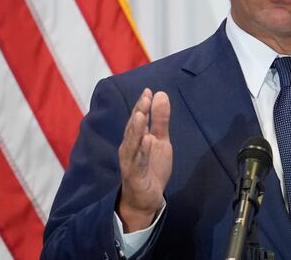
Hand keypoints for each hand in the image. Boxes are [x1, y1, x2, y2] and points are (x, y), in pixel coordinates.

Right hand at [117, 88, 172, 231]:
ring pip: (132, 144)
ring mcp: (130, 162)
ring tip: (141, 115)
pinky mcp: (135, 176)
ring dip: (136, 130)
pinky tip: (148, 141)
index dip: (142, 105)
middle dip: (138, 112)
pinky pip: (138, 162)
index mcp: (135, 139)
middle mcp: (129, 148)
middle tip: (145, 97)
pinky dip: (143, 151)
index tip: (148, 90)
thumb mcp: (160, 141)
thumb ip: (160, 120)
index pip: (137, 119)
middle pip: (133, 128)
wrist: (145, 199)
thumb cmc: (151, 167)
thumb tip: (160, 94)